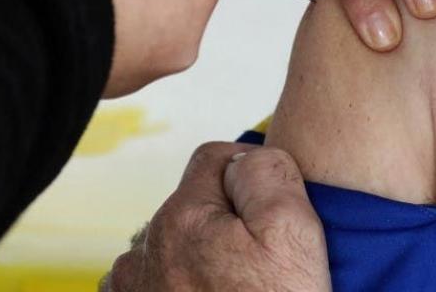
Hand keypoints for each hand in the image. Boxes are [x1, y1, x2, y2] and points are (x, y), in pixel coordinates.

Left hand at [104, 143, 330, 291]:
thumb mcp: (293, 231)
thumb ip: (266, 171)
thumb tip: (244, 157)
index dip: (254, 177)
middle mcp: (143, 254)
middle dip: (226, 222)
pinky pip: (155, 288)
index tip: (275, 217)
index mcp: (181, 219)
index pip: (215, 158)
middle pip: (192, 206)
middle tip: (263, 266)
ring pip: (172, 248)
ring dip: (200, 259)